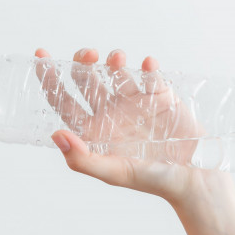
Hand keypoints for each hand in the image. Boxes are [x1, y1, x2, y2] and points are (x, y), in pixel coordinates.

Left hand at [34, 47, 228, 204]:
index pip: (63, 100)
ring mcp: (135, 102)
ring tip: (116, 57)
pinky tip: (147, 64)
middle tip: (88, 55)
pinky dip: (148, 66)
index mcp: (93, 130)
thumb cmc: (151, 179)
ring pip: (116, 71)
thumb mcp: (112, 173)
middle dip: (83, 62)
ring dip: (113, 59)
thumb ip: (81, 158)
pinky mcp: (160, 96)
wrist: (193, 178)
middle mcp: (110, 113)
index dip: (50, 78)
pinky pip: (150, 74)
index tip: (41, 56)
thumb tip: (55, 135)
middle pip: (86, 79)